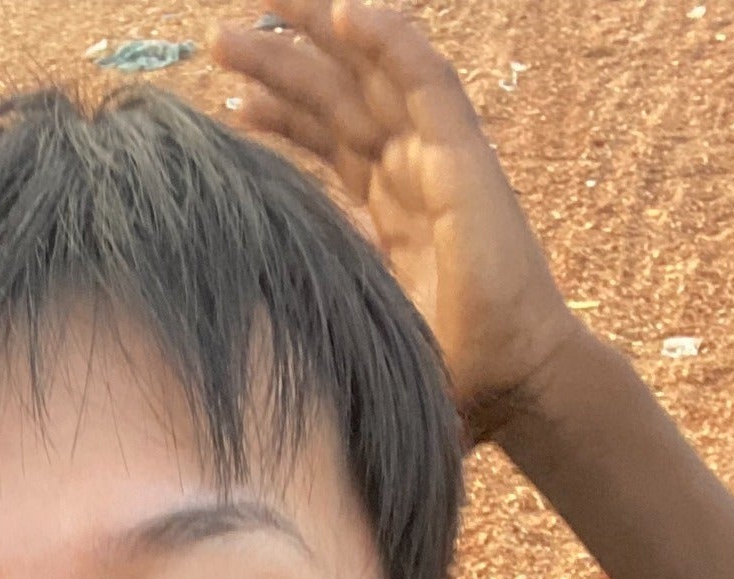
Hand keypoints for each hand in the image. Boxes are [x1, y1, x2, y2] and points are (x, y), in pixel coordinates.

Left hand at [212, 2, 582, 441]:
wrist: (510, 386)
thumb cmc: (446, 373)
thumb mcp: (359, 325)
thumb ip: (319, 304)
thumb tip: (251, 313)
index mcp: (388, 207)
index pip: (328, 141)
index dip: (281, 113)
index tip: (228, 101)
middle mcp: (411, 173)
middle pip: (339, 97)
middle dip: (283, 61)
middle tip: (223, 35)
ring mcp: (439, 160)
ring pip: (371, 77)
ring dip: (318, 36)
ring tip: (263, 2)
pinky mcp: (467, 159)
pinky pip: (428, 81)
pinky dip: (391, 42)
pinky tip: (347, 13)